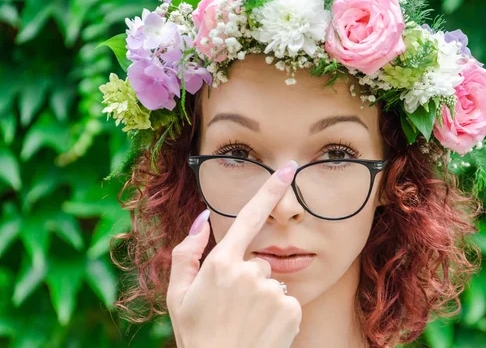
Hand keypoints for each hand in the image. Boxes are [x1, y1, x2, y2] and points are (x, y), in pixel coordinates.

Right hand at [167, 160, 301, 347]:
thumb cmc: (196, 334)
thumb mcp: (178, 295)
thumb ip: (187, 253)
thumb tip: (203, 219)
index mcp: (221, 264)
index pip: (249, 217)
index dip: (270, 189)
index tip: (287, 169)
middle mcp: (250, 273)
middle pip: (257, 262)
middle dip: (247, 278)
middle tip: (231, 307)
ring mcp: (273, 292)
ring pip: (271, 282)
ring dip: (262, 297)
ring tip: (245, 321)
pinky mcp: (292, 310)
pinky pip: (287, 300)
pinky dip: (277, 312)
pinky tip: (261, 328)